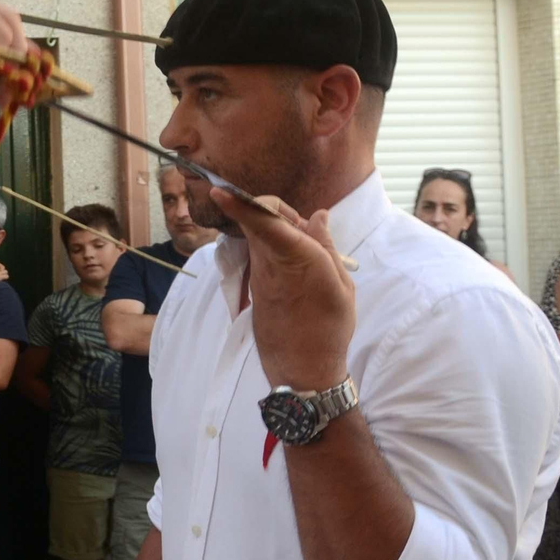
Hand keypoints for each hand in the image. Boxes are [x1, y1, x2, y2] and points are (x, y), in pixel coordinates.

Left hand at [210, 189, 353, 392]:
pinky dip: (273, 249)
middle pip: (258, 221)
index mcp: (297, 258)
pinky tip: (296, 268)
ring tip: (307, 252)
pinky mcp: (254, 286)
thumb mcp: (341, 284)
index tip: (218, 190)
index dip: (239, 203)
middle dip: (275, 211)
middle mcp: (270, 263)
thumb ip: (325, 245)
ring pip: (258, 237)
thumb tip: (317, 216)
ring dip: (275, 230)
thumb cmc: (330, 327)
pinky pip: (260, 255)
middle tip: (305, 228)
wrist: (303, 369)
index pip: (262, 222)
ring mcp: (258, 275)